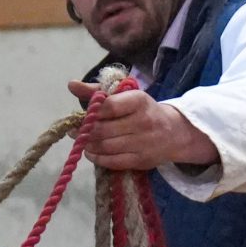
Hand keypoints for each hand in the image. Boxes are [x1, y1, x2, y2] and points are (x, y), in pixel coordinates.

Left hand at [66, 81, 218, 171]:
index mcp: (139, 101)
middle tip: (74, 131)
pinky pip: (111, 162)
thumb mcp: (125, 95)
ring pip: (105, 147)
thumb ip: (97, 91)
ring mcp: (143, 143)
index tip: (80, 117)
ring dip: (88, 145)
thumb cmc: (142, 110)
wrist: (174, 132)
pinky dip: (96, 158)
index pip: (109, 107)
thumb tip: (71, 84)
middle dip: (84, 132)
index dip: (90, 113)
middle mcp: (143, 122)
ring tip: (83, 141)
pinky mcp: (140, 160)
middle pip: (103, 130)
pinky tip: (91, 152)